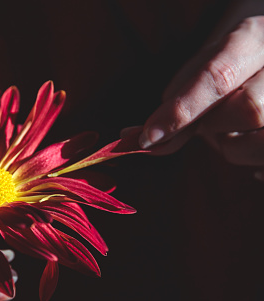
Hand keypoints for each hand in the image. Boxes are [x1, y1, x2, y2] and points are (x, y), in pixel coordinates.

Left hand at [130, 16, 263, 178]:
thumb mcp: (197, 74)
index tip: (150, 136)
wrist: (258, 63)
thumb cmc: (224, 70)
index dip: (182, 111)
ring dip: (234, 144)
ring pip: (261, 140)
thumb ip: (175, 106)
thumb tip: (147, 142)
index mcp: (253, 39)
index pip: (219, 77)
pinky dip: (252, 162)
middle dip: (215, 125)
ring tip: (232, 128)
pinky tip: (248, 143)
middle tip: (209, 121)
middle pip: (248, 109)